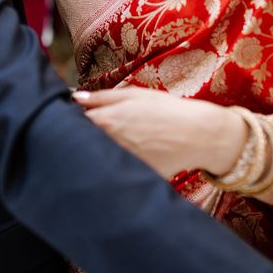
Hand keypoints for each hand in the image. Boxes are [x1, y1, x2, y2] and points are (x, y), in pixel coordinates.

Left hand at [74, 88, 245, 178]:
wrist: (196, 135)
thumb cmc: (166, 111)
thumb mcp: (135, 95)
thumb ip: (102, 97)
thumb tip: (76, 98)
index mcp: (107, 120)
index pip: (76, 123)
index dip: (76, 121)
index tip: (81, 119)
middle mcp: (109, 143)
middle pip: (83, 142)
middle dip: (84, 138)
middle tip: (100, 133)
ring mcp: (119, 162)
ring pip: (97, 158)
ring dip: (99, 152)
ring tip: (120, 145)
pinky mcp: (131, 176)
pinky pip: (115, 172)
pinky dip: (116, 167)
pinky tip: (129, 160)